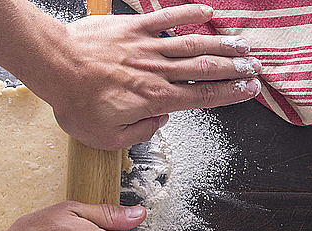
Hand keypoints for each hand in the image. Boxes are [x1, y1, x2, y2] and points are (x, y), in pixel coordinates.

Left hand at [45, 5, 260, 149]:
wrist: (56, 67)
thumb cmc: (76, 103)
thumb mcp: (106, 137)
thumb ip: (139, 133)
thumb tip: (159, 122)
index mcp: (154, 99)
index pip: (201, 97)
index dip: (229, 94)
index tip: (249, 90)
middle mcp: (157, 71)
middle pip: (205, 68)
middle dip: (234, 68)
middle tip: (255, 68)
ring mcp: (146, 46)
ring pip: (192, 43)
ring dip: (221, 43)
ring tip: (243, 44)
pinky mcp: (133, 27)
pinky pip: (166, 17)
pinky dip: (188, 13)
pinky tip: (207, 11)